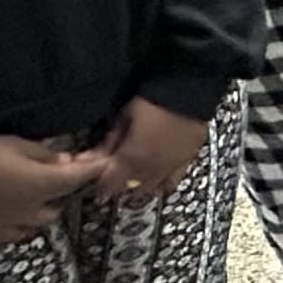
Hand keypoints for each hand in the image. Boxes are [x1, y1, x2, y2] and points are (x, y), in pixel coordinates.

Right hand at [0, 135, 101, 242]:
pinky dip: (23, 224)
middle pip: (61, 204)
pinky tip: (19, 215)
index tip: (105, 163)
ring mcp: (12, 223)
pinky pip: (15, 232)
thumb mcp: (19, 145)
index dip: (94, 170)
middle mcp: (34, 210)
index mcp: (44, 186)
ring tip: (41, 195)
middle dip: (67, 191)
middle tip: (64, 176)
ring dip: (46, 208)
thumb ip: (45, 156)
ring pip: (40, 221)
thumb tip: (64, 162)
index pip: (79, 178)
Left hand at [90, 96, 209, 206]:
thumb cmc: (156, 101)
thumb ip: (109, 141)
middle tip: (111, 172)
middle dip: (116, 182)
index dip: (98, 182)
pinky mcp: (185, 162)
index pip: (108, 183)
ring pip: (147, 189)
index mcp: (131, 158)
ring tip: (131, 174)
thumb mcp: (125, 117)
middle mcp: (150, 168)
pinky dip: (160, 184)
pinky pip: (170, 183)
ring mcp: (169, 167)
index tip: (95, 175)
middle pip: (126, 188)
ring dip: (136, 184)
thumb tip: (93, 156)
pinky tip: (154, 177)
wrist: (189, 93)